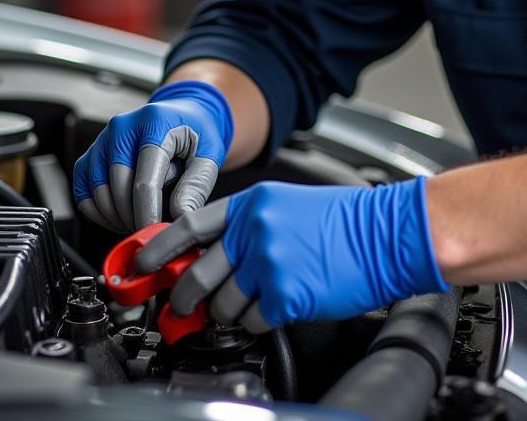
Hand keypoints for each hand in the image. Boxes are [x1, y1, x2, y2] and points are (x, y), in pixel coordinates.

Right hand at [73, 80, 233, 231]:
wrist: (182, 114)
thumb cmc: (196, 134)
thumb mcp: (209, 154)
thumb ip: (196, 185)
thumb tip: (180, 217)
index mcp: (154, 123)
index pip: (144, 180)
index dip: (148, 213)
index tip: (156, 233)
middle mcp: (122, 127)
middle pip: (119, 188)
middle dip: (135, 217)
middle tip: (153, 227)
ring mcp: (102, 140)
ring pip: (99, 193)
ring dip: (118, 217)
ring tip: (141, 219)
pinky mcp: (90, 154)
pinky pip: (84, 193)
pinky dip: (99, 213)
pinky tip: (121, 216)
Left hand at [134, 177, 447, 331]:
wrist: (388, 232)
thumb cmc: (345, 220)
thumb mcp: (287, 206)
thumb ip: (246, 228)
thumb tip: (206, 261)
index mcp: (253, 203)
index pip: (188, 225)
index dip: (156, 248)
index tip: (138, 265)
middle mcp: (254, 229)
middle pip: (195, 274)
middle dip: (179, 300)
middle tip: (177, 310)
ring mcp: (269, 262)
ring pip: (222, 304)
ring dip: (227, 313)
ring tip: (249, 305)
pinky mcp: (286, 294)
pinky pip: (252, 321)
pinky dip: (257, 322)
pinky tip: (277, 308)